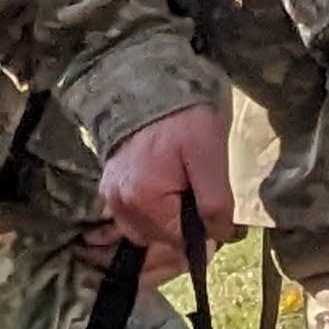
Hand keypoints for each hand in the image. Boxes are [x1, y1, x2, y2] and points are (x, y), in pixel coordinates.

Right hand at [96, 103, 237, 284]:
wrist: (148, 85)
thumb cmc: (183, 118)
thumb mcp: (210, 155)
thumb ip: (216, 202)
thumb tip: (220, 236)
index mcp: (146, 201)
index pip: (181, 243)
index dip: (204, 233)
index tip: (216, 213)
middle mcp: (122, 206)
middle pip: (161, 240)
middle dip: (183, 227)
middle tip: (198, 194)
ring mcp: (111, 198)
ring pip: (144, 232)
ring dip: (164, 222)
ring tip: (179, 191)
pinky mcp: (108, 188)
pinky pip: (129, 217)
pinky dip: (147, 212)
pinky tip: (161, 190)